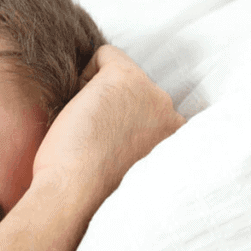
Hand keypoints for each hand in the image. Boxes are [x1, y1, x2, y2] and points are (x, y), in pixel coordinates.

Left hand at [32, 45, 185, 204]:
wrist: (74, 195)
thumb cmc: (88, 192)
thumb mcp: (128, 171)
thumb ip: (138, 146)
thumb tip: (120, 124)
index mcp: (176, 140)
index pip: (149, 112)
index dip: (120, 122)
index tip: (105, 146)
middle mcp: (172, 114)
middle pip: (135, 92)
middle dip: (110, 107)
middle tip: (92, 141)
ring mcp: (152, 94)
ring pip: (119, 75)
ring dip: (98, 96)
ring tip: (86, 130)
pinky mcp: (126, 78)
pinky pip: (104, 55)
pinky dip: (84, 75)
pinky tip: (78, 109)